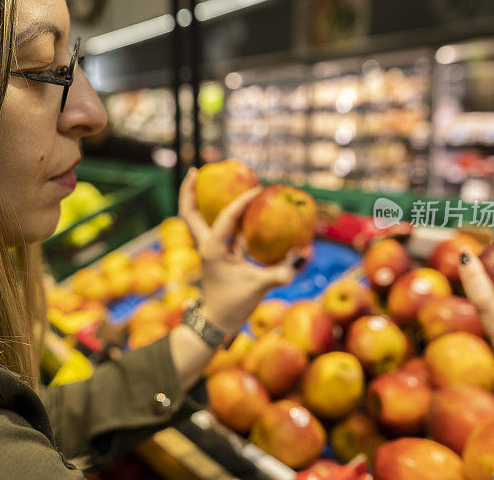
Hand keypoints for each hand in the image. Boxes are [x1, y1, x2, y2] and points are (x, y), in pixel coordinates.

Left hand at [178, 167, 300, 332]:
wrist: (217, 323)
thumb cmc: (234, 304)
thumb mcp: (258, 287)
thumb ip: (281, 271)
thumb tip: (304, 254)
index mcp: (212, 249)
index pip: (225, 217)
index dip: (242, 201)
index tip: (258, 189)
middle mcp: (207, 245)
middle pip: (190, 212)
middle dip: (191, 190)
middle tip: (197, 170)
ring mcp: (212, 249)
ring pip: (202, 219)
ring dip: (205, 200)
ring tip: (214, 180)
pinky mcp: (220, 254)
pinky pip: (224, 230)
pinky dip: (231, 218)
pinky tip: (245, 208)